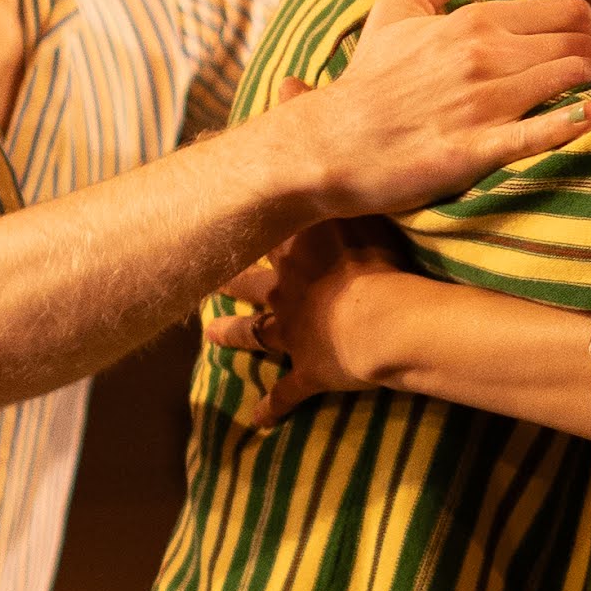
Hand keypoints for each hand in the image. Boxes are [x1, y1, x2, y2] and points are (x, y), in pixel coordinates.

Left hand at [201, 215, 414, 430]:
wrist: (383, 320)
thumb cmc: (379, 263)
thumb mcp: (365, 216)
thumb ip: (347, 197)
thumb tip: (332, 169)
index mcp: (297, 256)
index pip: (263, 234)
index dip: (247, 227)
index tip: (228, 217)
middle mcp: (285, 292)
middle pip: (249, 282)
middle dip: (227, 279)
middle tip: (206, 275)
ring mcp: (292, 335)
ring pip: (253, 333)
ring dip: (231, 334)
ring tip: (211, 336)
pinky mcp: (309, 372)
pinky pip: (286, 394)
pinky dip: (270, 408)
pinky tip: (258, 421)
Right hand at [275, 0, 590, 212]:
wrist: (330, 142)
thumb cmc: (369, 77)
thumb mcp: (398, 5)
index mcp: (474, 21)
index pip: (568, 12)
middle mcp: (484, 56)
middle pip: (580, 45)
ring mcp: (481, 103)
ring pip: (572, 80)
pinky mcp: (475, 150)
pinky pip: (541, 132)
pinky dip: (577, 122)